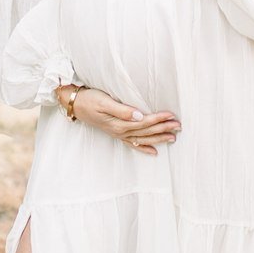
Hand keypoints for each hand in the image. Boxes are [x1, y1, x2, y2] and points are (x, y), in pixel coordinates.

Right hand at [55, 82, 180, 156]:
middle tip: (179, 126)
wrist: (75, 105)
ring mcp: (118, 134)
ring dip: (158, 138)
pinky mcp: (116, 133)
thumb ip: (122, 110)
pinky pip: (133, 144)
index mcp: (119, 123)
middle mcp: (121, 131)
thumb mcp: (104, 101)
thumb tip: (139, 115)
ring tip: (173, 137)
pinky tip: (154, 152)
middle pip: (146, 131)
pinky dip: (144, 148)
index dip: (159, 119)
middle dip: (163, 128)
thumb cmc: (89, 99)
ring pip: (142, 138)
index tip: (171, 115)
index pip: (144, 122)